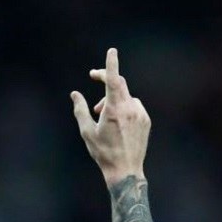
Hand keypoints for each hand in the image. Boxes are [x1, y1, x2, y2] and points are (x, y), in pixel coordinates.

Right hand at [70, 48, 149, 184]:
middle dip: (106, 79)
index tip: (111, 50)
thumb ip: (80, 110)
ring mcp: (140, 114)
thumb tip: (74, 94)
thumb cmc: (103, 153)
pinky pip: (134, 106)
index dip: (111, 64)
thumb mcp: (87, 131)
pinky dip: (124, 108)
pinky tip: (116, 123)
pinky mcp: (146, 120)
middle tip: (93, 77)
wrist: (125, 170)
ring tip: (102, 115)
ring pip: (125, 96)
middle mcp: (130, 109)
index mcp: (114, 110)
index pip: (114, 80)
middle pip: (119, 84)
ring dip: (113, 99)